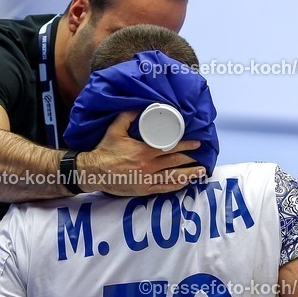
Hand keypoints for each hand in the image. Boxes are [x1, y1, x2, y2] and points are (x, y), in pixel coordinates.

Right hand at [77, 111, 205, 195]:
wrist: (94, 172)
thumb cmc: (105, 150)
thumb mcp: (115, 129)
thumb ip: (128, 116)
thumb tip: (140, 106)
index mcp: (145, 151)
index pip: (171, 147)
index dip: (186, 145)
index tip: (197, 143)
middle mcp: (149, 166)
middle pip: (175, 162)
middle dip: (191, 159)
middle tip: (203, 157)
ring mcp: (148, 179)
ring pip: (173, 177)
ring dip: (189, 174)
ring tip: (201, 172)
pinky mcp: (144, 189)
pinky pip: (164, 188)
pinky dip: (176, 186)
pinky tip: (184, 183)